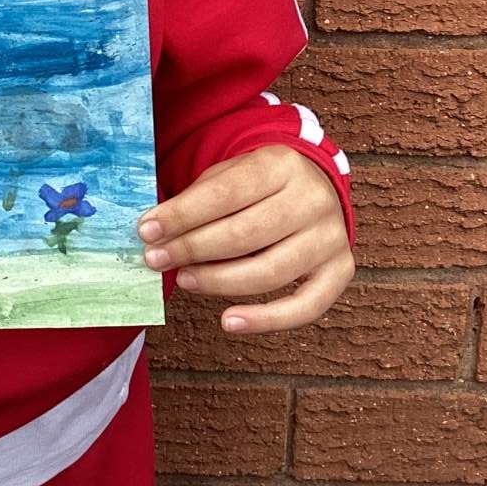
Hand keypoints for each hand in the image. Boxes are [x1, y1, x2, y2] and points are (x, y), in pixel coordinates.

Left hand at [137, 146, 353, 336]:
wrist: (312, 188)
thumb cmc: (258, 186)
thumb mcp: (229, 175)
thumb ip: (197, 201)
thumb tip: (153, 234)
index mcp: (281, 164)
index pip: (225, 193)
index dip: (183, 215)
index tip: (147, 231)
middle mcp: (312, 199)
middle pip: (245, 234)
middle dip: (193, 249)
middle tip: (156, 259)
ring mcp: (331, 237)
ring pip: (270, 271)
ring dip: (218, 282)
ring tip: (184, 280)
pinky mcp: (340, 271)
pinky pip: (305, 307)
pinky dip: (266, 320)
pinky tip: (229, 321)